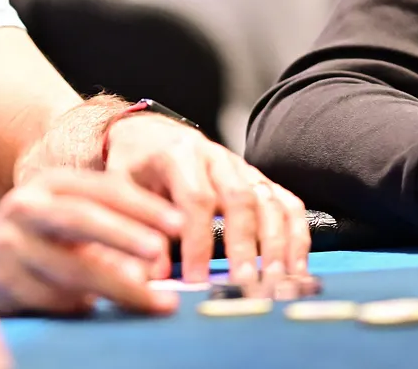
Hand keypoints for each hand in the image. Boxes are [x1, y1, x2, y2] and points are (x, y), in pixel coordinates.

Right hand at [0, 168, 183, 315]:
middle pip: (80, 217)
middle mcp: (26, 207)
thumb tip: (163, 252)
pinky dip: (82, 306)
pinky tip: (98, 309)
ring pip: (72, 268)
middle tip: (160, 252)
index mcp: (51, 184)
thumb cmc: (42, 240)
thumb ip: (114, 227)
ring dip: (119, 286)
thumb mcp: (71, 218)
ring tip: (156, 301)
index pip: (103, 188)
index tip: (180, 225)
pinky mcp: (1, 282)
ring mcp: (9, 244)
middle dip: (123, 234)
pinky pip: (53, 299)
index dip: (144, 206)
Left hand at [103, 114, 309, 283]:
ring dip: (275, 244)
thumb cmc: (134, 166)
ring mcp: (242, 167)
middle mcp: (216, 157)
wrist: (148, 135)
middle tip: (243, 283)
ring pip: (268, 201)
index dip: (197, 240)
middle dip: (243, 245)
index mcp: (178, 154)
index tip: (197, 278)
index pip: (196, 198)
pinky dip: (296, 235)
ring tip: (274, 280)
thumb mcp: (121, 190)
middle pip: (239, 199)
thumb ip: (137, 229)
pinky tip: (296, 266)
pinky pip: (287, 203)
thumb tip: (152, 276)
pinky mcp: (259, 180)